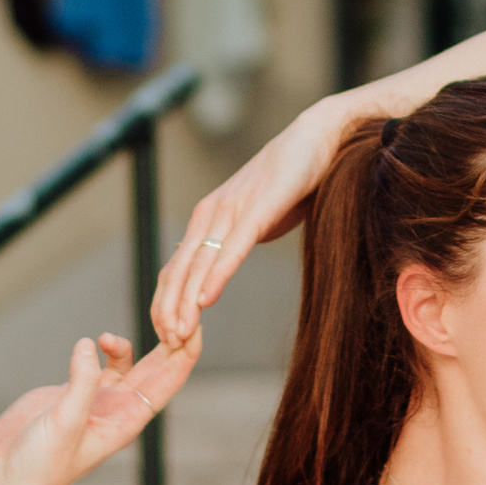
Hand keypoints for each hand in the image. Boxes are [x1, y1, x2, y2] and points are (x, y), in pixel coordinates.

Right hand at [0, 325, 200, 484]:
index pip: (168, 382)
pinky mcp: (70, 394)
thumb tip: (90, 345)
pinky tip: (91, 344)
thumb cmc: (38, 466)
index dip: (185, 354)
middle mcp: (118, 410)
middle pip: (156, 369)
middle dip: (168, 341)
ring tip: (107, 338)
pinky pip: (98, 365)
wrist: (2, 481)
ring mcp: (95, 402)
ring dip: (126, 345)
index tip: (195, 324)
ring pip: (128, 365)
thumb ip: (81, 384)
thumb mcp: (64, 423)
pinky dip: (101, 350)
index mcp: (128, 421)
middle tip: (172, 309)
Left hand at [154, 94, 358, 343]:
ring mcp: (232, 210)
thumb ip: (235, 241)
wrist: (318, 139)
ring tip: (180, 334)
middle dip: (170, 310)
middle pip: (179, 270)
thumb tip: (218, 266)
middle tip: (167, 345)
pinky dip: (217, 275)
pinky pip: (233, 248)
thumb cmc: (291, 182)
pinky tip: (206, 299)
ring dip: (187, 302)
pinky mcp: (259, 209)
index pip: (176, 268)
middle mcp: (211, 214)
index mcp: (208, 218)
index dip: (168, 304)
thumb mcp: (255, 220)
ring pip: (200, 264)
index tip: (167, 336)